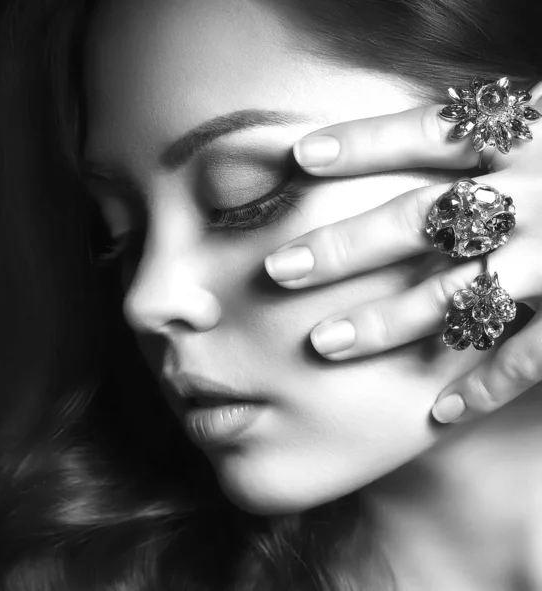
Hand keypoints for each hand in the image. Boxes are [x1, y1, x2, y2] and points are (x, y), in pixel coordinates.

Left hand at [263, 95, 541, 424]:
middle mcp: (539, 195)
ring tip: (324, 344)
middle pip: (422, 218)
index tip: (299, 158)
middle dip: (347, 247)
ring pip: (458, 293)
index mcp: (533, 137)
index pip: (431, 131)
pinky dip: (486, 385)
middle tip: (281, 269)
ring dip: (388, 322)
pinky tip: (436, 413)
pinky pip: (533, 355)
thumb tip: (427, 150)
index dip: (363, 143)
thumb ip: (496, 142)